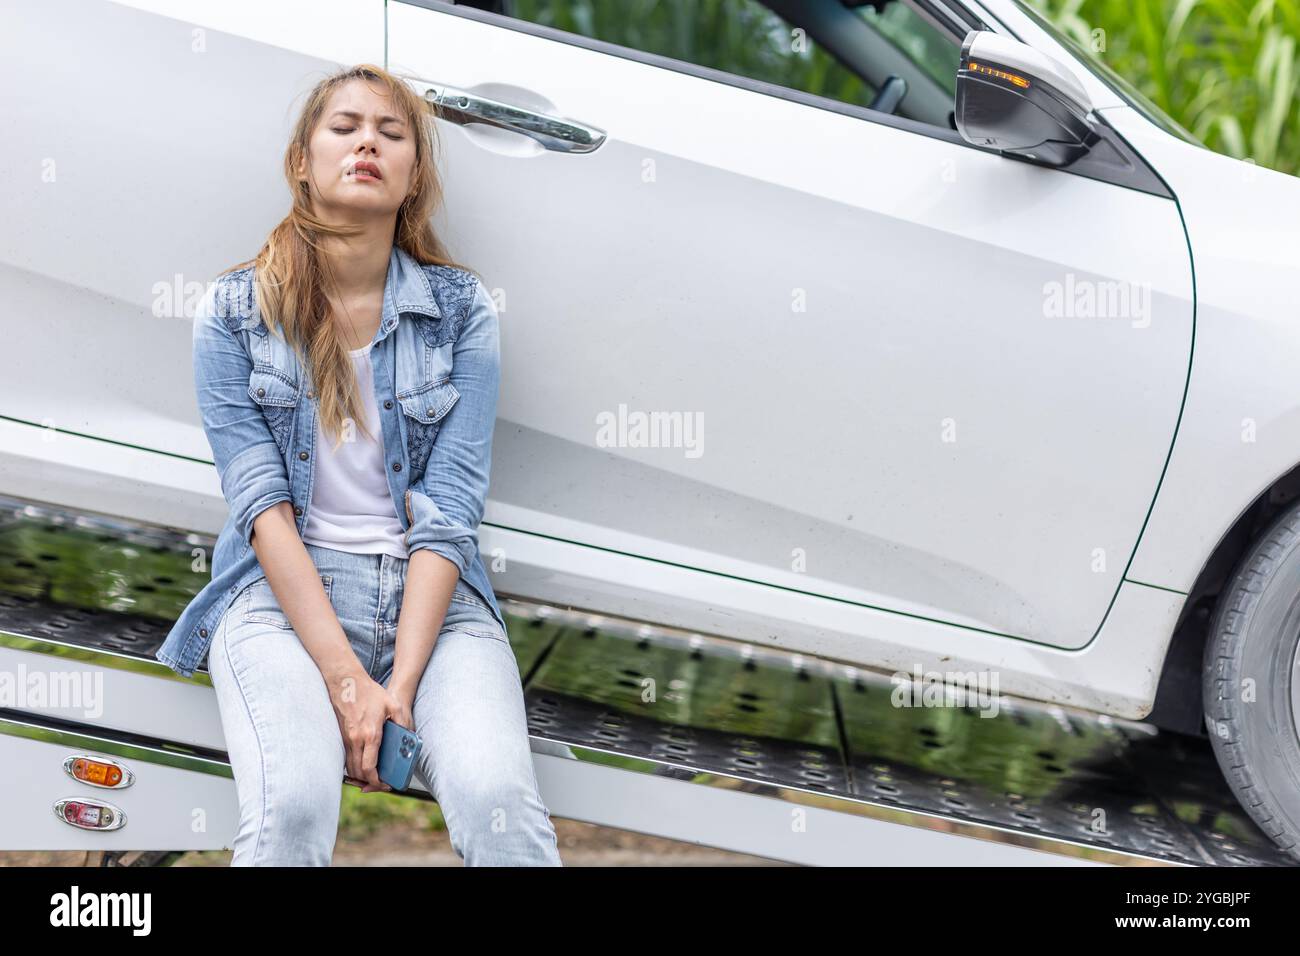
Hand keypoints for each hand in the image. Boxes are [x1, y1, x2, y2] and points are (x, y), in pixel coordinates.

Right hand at [328, 670, 407, 792]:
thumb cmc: (371, 693)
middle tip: (380, 784)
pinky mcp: (341, 736)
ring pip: (350, 768)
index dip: (377, 781)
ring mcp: (346, 739)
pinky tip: (362, 767)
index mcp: (370, 734)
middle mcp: (356, 740)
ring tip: (372, 779)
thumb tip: (409, 738)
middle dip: (368, 783)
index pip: (370, 767)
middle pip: (359, 772)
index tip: (385, 784)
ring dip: (360, 777)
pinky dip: (353, 767)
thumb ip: (403, 721)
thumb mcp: (393, 704)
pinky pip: (346, 759)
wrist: (347, 683)